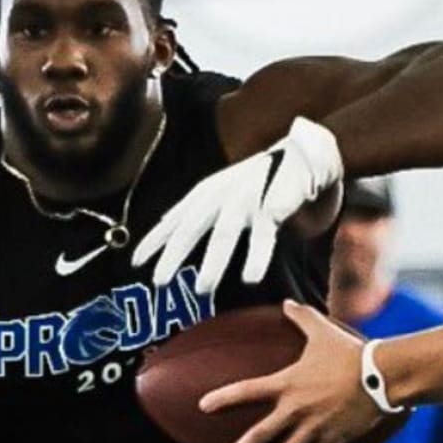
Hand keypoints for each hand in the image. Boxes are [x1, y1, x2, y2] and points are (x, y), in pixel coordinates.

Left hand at [132, 116, 341, 293]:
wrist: (306, 153)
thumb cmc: (260, 180)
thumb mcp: (225, 191)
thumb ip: (200, 209)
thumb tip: (165, 226)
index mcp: (208, 192)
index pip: (176, 217)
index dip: (156, 239)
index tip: (136, 263)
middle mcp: (223, 194)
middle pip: (193, 226)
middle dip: (174, 254)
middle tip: (158, 281)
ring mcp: (249, 198)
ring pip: (225, 233)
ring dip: (213, 262)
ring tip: (202, 289)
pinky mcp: (276, 204)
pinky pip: (264, 235)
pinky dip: (256, 257)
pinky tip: (249, 278)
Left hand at [199, 300, 386, 442]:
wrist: (380, 377)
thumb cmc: (349, 353)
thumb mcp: (322, 331)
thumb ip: (301, 317)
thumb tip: (288, 302)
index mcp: (287, 384)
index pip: (246, 391)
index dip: (222, 399)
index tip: (203, 406)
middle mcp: (295, 410)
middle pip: (260, 437)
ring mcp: (313, 428)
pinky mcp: (333, 440)